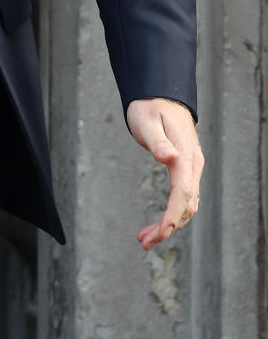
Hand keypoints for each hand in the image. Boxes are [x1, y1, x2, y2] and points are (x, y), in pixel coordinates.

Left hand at [126, 97, 203, 250]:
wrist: (161, 96)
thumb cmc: (150, 107)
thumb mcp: (147, 120)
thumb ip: (157, 141)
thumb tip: (169, 158)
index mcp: (186, 154)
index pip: (183, 191)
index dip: (174, 213)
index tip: (163, 230)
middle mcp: (193, 165)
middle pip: (186, 204)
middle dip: (167, 226)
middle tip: (144, 242)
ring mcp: (191, 169)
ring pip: (186, 205)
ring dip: (169, 225)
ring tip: (145, 239)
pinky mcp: (185, 171)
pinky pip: (183, 198)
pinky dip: (171, 215)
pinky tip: (157, 225)